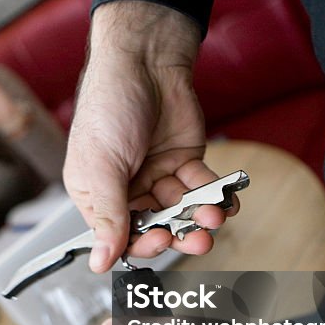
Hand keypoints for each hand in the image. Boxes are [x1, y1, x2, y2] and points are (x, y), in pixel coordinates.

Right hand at [64, 0, 237, 272]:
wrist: (144, 61)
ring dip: (201, 216)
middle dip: (179, 235)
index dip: (142, 244)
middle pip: (156, 227)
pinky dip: (216, 196)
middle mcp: (126, 189)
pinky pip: (201, 187)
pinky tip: (227, 201)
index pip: (120, 235)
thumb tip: (98, 263)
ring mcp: (157, 175)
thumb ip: (107, 217)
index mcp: (97, 193)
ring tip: (215, 215)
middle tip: (197, 238)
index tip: (161, 242)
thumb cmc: (109, 106)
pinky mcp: (184, 161)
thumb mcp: (102, 166)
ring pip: (182, 210)